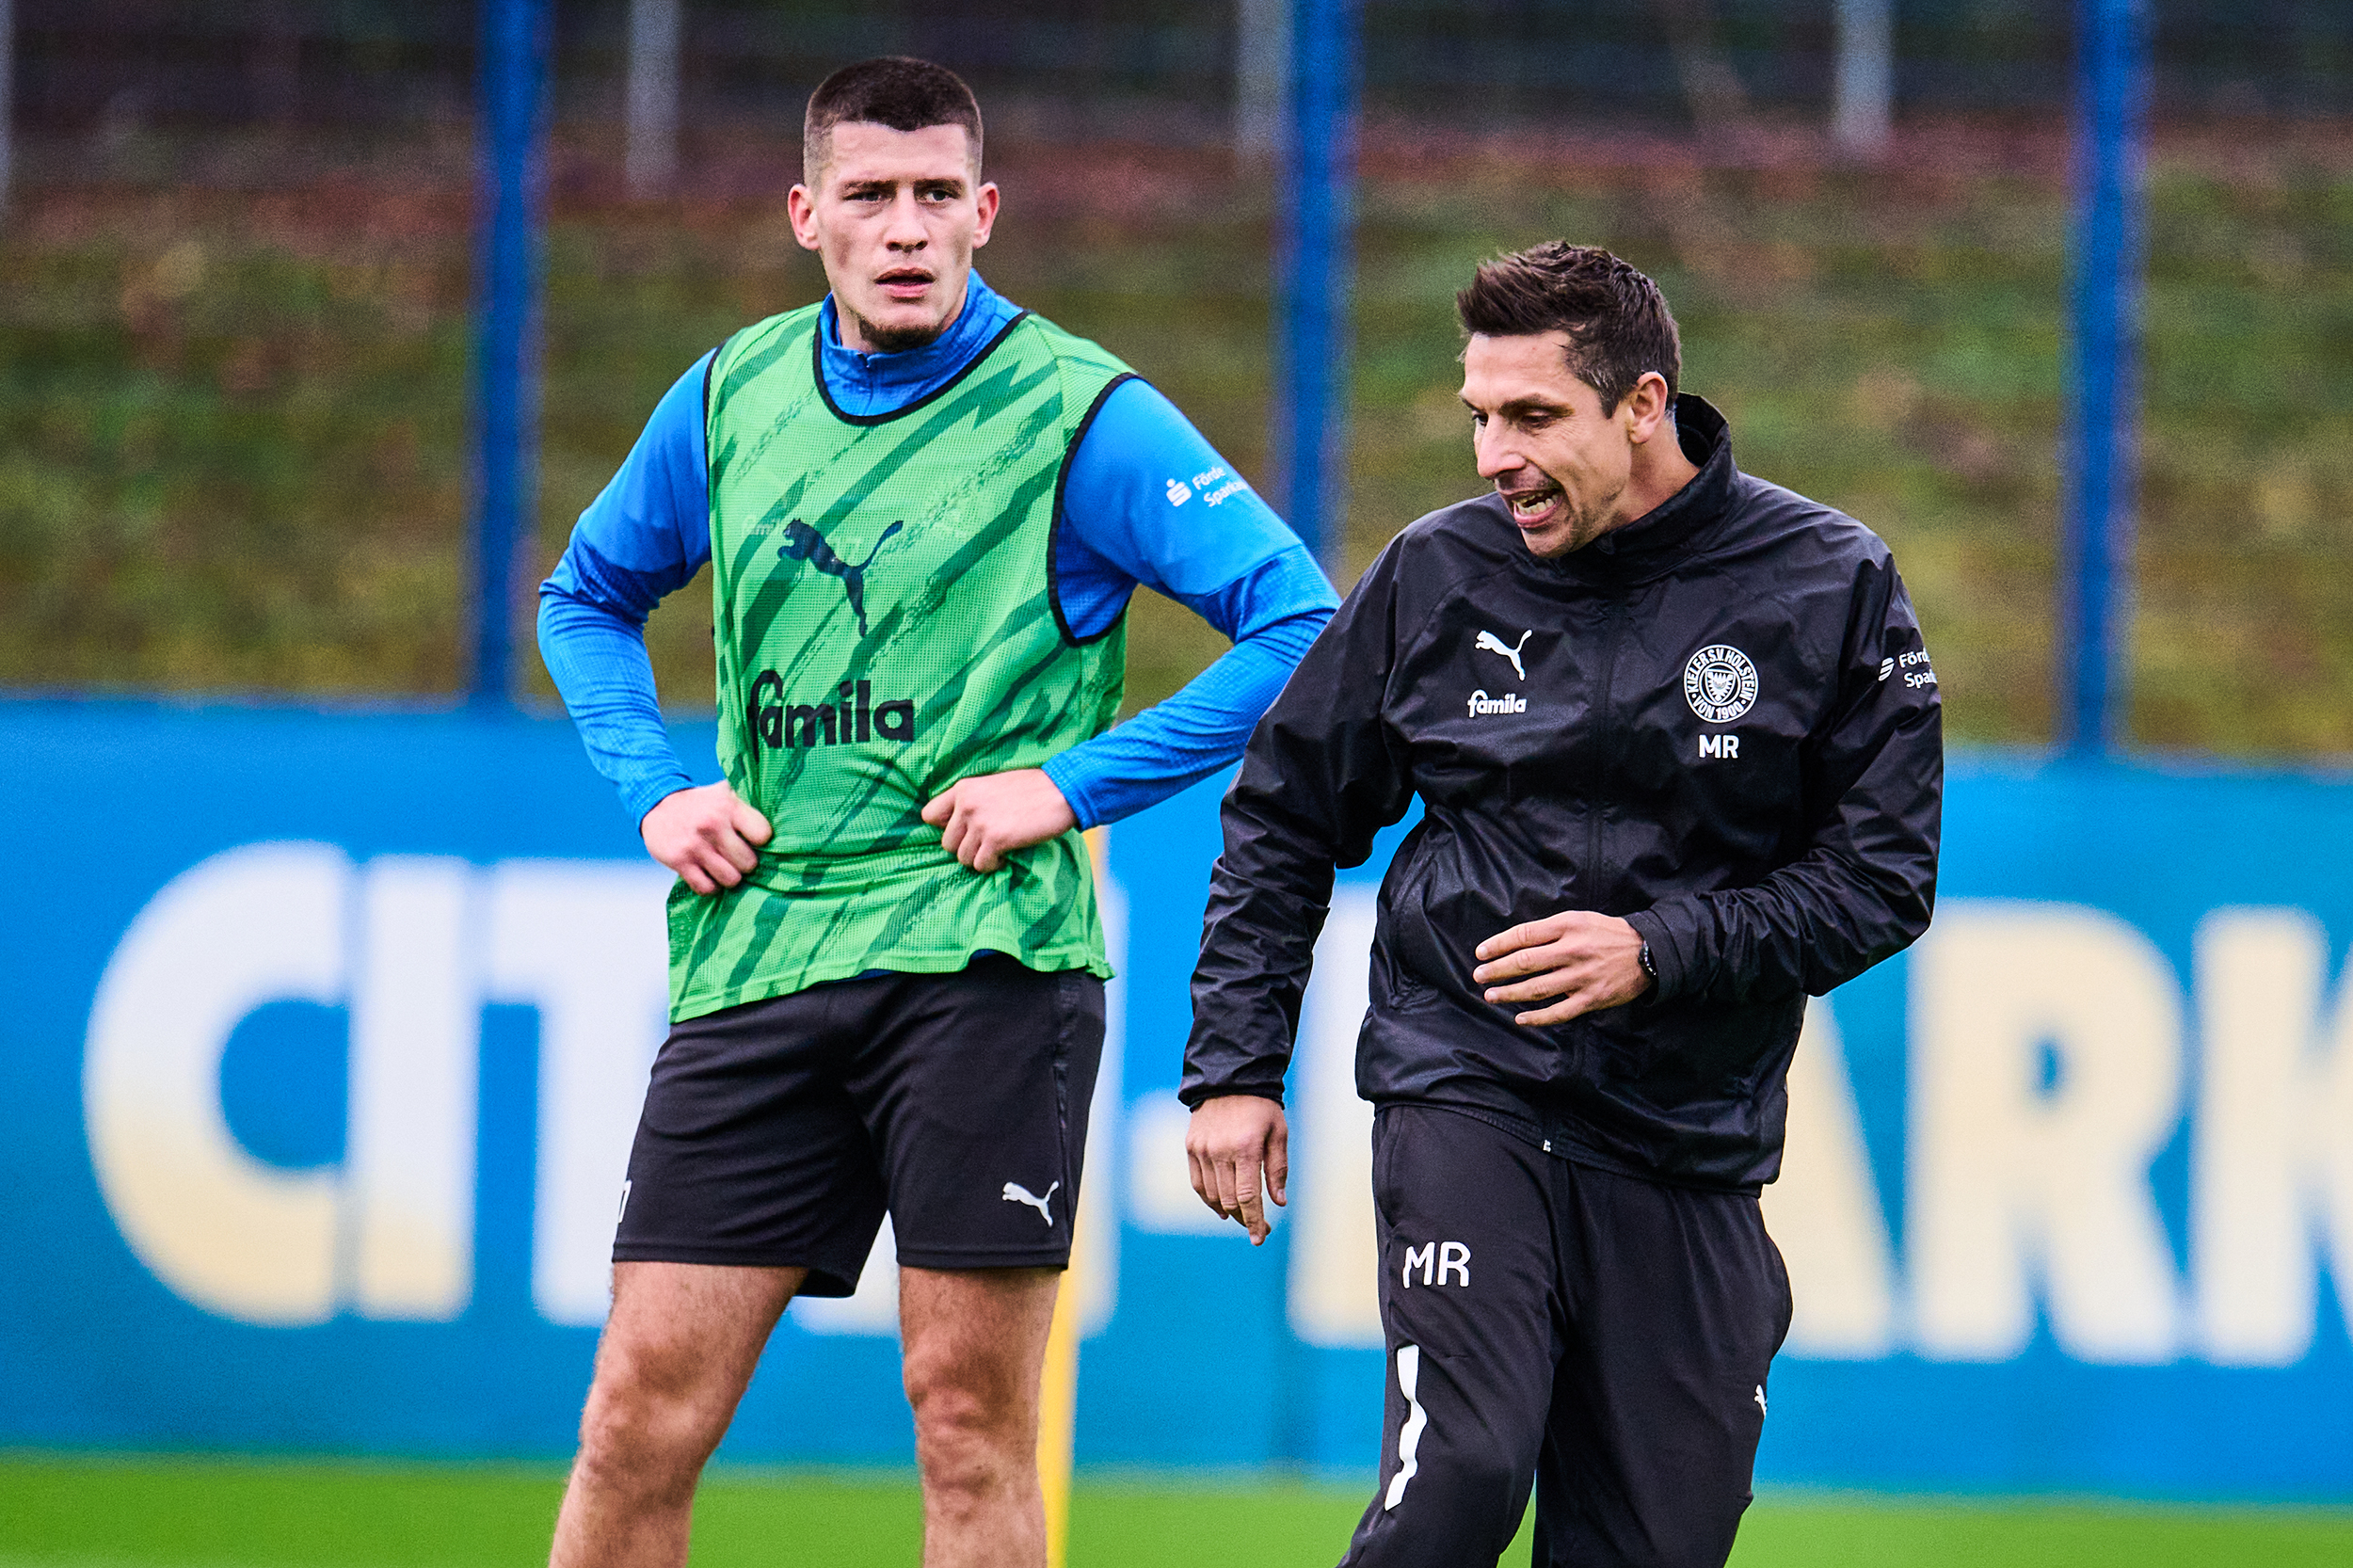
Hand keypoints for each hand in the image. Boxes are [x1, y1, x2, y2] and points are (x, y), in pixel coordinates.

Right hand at [642, 782, 772, 894]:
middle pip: (748, 863)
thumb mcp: (726, 793)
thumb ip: (749, 805)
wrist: (657, 803)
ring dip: (729, 877)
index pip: (763, 835)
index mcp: (729, 805)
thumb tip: (785, 817)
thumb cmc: (703, 804)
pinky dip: (710, 886)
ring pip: (730, 880)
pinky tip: (708, 873)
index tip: (754, 840)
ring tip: (723, 866)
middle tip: (736, 857)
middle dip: (745, 864)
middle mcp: (712, 824)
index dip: (761, 841)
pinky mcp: (678, 860)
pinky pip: (706, 888)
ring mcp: (694, 844)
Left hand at [920, 768, 1076, 872]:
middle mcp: (966, 805)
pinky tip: (1007, 854)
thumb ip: (973, 800)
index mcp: (963, 788)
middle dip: (967, 848)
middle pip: (947, 843)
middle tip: (987, 843)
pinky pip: (981, 865)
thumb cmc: (1032, 788)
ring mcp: (980, 823)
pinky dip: (993, 865)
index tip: (964, 831)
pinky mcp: (996, 840)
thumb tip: (960, 825)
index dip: (945, 827)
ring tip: (999, 849)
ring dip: (981, 858)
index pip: (929, 815)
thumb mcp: (993, 784)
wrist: (1062, 790)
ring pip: (963, 858)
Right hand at [1185, 1095, 1288, 1244]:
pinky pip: (1198, 1183)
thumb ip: (1277, 1169)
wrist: (1229, 1079)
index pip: (1248, 1197)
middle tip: (1260, 1227)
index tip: (1261, 1238)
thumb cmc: (1261, 1107)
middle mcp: (1220, 1152)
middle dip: (1245, 1220)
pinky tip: (1222, 1207)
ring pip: (1213, 1196)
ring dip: (1228, 1212)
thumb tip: (1279, 1202)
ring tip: (1243, 1217)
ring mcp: (1202, 1150)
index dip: (1255, 1221)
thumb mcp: (1279, 1134)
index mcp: (1245, 1148)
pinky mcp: (1191, 1147)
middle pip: (1230, 1201)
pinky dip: (1210, 1199)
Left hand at [1471, 910, 1651, 1026]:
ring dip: (1510, 994)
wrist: (1648, 952)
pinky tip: (1520, 1018)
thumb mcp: (1579, 919)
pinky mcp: (1591, 998)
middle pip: (1525, 962)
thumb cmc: (1607, 933)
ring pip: (1537, 988)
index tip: (1480, 953)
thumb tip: (1515, 943)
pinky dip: (1537, 1018)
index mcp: (1567, 926)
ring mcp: (1581, 976)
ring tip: (1491, 996)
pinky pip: (1558, 1011)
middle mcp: (1572, 950)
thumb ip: (1550, 930)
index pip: (1523, 935)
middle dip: (1497, 970)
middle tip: (1478, 976)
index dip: (1498, 945)